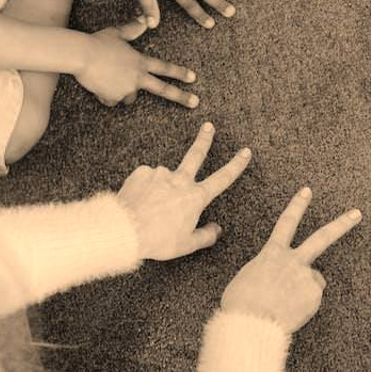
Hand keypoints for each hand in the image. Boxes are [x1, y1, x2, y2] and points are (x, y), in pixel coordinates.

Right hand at [76, 20, 198, 107]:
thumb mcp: (117, 33)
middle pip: (163, 89)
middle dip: (181, 97)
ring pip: (129, 97)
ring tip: (108, 78)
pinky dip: (106, 96)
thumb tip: (145, 19)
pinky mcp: (113, 98)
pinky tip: (98, 84)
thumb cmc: (98, 42)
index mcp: (140, 61)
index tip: (193, 78)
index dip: (180, 73)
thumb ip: (133, 29)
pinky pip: (111, 100)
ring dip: (123, 92)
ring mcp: (126, 89)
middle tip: (195, 102)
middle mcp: (137, 77)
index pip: (164, 68)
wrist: (81, 55)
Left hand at [115, 122, 251, 259]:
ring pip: (165, 178)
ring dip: (161, 188)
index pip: (222, 178)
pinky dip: (145, 188)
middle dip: (204, 139)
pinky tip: (139, 202)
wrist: (126, 230)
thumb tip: (217, 229)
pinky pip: (146, 179)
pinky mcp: (141, 173)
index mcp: (195, 197)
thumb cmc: (158, 239)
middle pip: (196, 155)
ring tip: (150, 208)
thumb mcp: (187, 245)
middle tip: (208, 126)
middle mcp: (180, 180)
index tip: (245, 152)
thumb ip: (206, 236)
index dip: (236, 165)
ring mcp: (160, 174)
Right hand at [221, 187, 361, 332]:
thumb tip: (277, 279)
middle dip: (341, 224)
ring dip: (304, 290)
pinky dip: (303, 307)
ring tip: (285, 304)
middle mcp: (293, 261)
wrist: (251, 322)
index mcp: (272, 254)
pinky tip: (290, 313)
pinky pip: (312, 300)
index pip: (286, 222)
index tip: (307, 191)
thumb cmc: (241, 304)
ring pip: (313, 280)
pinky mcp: (314, 295)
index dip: (297, 205)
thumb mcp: (246, 279)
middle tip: (357, 213)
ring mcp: (306, 277)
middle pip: (322, 237)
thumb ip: (267, 272)